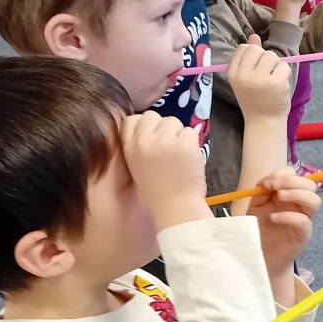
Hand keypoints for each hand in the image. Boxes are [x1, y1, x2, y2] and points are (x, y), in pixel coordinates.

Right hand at [121, 113, 208, 231]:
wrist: (176, 206)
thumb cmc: (158, 189)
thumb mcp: (136, 165)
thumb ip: (139, 145)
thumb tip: (151, 128)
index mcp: (130, 147)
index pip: (131, 119)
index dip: (144, 125)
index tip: (152, 137)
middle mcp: (144, 141)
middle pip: (153, 116)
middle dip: (162, 127)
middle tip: (168, 145)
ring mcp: (165, 140)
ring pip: (173, 121)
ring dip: (179, 134)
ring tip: (179, 154)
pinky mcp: (184, 143)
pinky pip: (190, 131)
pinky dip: (192, 142)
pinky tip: (189, 157)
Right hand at [228, 35, 291, 123]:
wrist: (264, 121)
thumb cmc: (255, 98)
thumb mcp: (246, 77)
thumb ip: (249, 56)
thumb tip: (254, 36)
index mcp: (233, 73)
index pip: (243, 48)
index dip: (253, 55)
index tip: (255, 70)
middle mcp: (243, 75)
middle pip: (258, 50)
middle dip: (265, 59)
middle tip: (265, 76)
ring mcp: (259, 79)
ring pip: (271, 56)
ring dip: (276, 65)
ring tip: (272, 80)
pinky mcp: (275, 83)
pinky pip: (284, 65)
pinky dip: (284, 73)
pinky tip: (280, 85)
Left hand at [246, 167, 319, 280]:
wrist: (259, 255)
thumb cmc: (258, 229)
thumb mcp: (255, 205)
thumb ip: (262, 191)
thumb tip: (269, 181)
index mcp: (289, 194)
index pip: (296, 176)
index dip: (284, 174)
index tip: (268, 182)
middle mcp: (299, 205)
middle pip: (310, 185)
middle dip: (292, 181)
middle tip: (274, 186)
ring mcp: (304, 219)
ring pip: (315, 201)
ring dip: (296, 194)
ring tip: (278, 197)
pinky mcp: (303, 235)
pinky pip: (304, 221)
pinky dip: (288, 216)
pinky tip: (273, 218)